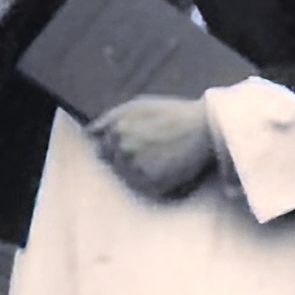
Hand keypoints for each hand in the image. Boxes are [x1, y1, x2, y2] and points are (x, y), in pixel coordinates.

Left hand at [89, 96, 215, 199]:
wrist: (206, 129)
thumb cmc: (172, 114)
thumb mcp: (137, 106)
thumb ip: (109, 119)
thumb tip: (88, 134)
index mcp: (116, 128)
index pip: (97, 145)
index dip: (112, 144)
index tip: (130, 143)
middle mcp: (122, 148)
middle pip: (108, 161)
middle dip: (121, 157)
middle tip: (149, 150)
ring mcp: (136, 168)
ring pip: (123, 176)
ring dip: (135, 170)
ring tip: (158, 157)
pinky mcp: (151, 185)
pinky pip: (139, 188)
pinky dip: (148, 182)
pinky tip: (163, 168)